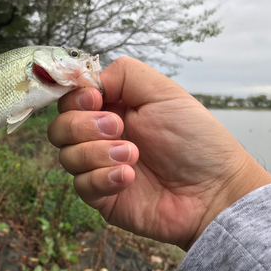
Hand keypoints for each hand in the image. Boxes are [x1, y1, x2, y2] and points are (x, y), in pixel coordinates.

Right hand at [48, 57, 270, 249]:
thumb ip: (123, 75)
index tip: (95, 100)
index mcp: (112, 108)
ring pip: (66, 156)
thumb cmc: (195, 140)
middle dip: (83, 126)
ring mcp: (98, 167)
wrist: (212, 191)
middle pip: (58, 128)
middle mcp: (99, 137)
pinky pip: (80, 185)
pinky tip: (129, 178)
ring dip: (97, 153)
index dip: (74, 98)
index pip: (70, 99)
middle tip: (118, 129)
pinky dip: (102, 178)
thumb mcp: (163, 92)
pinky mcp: (100, 196)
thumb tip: (89, 83)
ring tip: (133, 156)